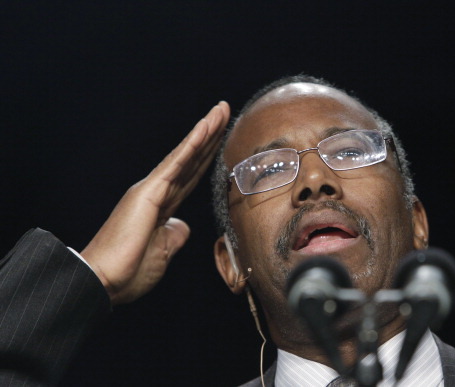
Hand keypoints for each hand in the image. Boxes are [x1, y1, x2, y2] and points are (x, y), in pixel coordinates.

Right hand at [81, 101, 230, 303]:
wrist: (105, 281)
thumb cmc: (129, 271)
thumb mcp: (163, 252)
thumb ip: (174, 235)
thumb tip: (183, 226)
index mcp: (162, 205)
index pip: (192, 174)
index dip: (208, 155)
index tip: (223, 137)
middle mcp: (157, 192)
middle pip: (192, 159)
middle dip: (211, 135)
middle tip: (224, 110)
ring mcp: (152, 189)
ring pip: (185, 155)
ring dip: (205, 131)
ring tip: (221, 109)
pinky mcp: (148, 192)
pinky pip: (175, 164)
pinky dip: (191, 145)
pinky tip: (205, 128)